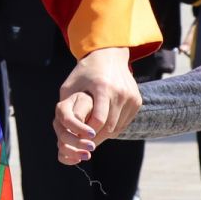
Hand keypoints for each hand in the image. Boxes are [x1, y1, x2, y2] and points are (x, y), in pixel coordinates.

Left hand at [53, 47, 139, 163]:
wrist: (108, 55)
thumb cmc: (84, 73)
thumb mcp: (70, 87)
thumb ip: (65, 109)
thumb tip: (62, 133)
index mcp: (103, 87)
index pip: (98, 120)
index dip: (88, 133)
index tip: (79, 138)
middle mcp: (120, 91)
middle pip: (109, 127)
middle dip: (96, 138)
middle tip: (85, 144)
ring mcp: (131, 96)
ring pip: (118, 127)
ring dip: (105, 135)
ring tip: (92, 136)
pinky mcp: (137, 100)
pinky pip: (125, 122)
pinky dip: (114, 128)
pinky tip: (103, 127)